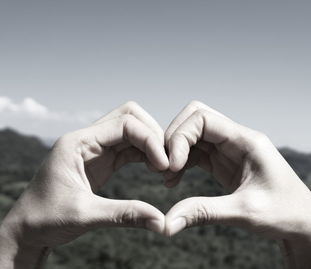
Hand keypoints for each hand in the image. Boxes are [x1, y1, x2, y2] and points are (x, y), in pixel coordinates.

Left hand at [0, 102, 168, 268]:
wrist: (27, 230)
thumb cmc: (46, 220)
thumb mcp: (86, 216)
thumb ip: (125, 215)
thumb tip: (161, 222)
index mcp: (78, 142)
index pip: (124, 124)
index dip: (150, 140)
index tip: (165, 165)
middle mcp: (87, 139)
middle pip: (130, 117)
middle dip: (153, 135)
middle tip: (167, 162)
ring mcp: (95, 149)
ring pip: (132, 132)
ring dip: (152, 146)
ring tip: (165, 169)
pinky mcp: (102, 161)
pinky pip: (130, 149)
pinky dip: (146, 156)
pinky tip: (156, 170)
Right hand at [163, 101, 310, 268]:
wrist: (303, 224)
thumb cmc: (285, 214)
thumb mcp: (244, 212)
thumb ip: (204, 213)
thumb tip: (166, 223)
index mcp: (247, 141)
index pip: (203, 118)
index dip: (179, 137)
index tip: (170, 166)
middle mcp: (239, 140)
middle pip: (195, 119)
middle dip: (174, 139)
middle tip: (163, 168)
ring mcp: (232, 151)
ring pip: (194, 136)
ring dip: (176, 152)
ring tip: (167, 178)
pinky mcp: (227, 164)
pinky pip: (198, 153)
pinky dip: (182, 163)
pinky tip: (174, 181)